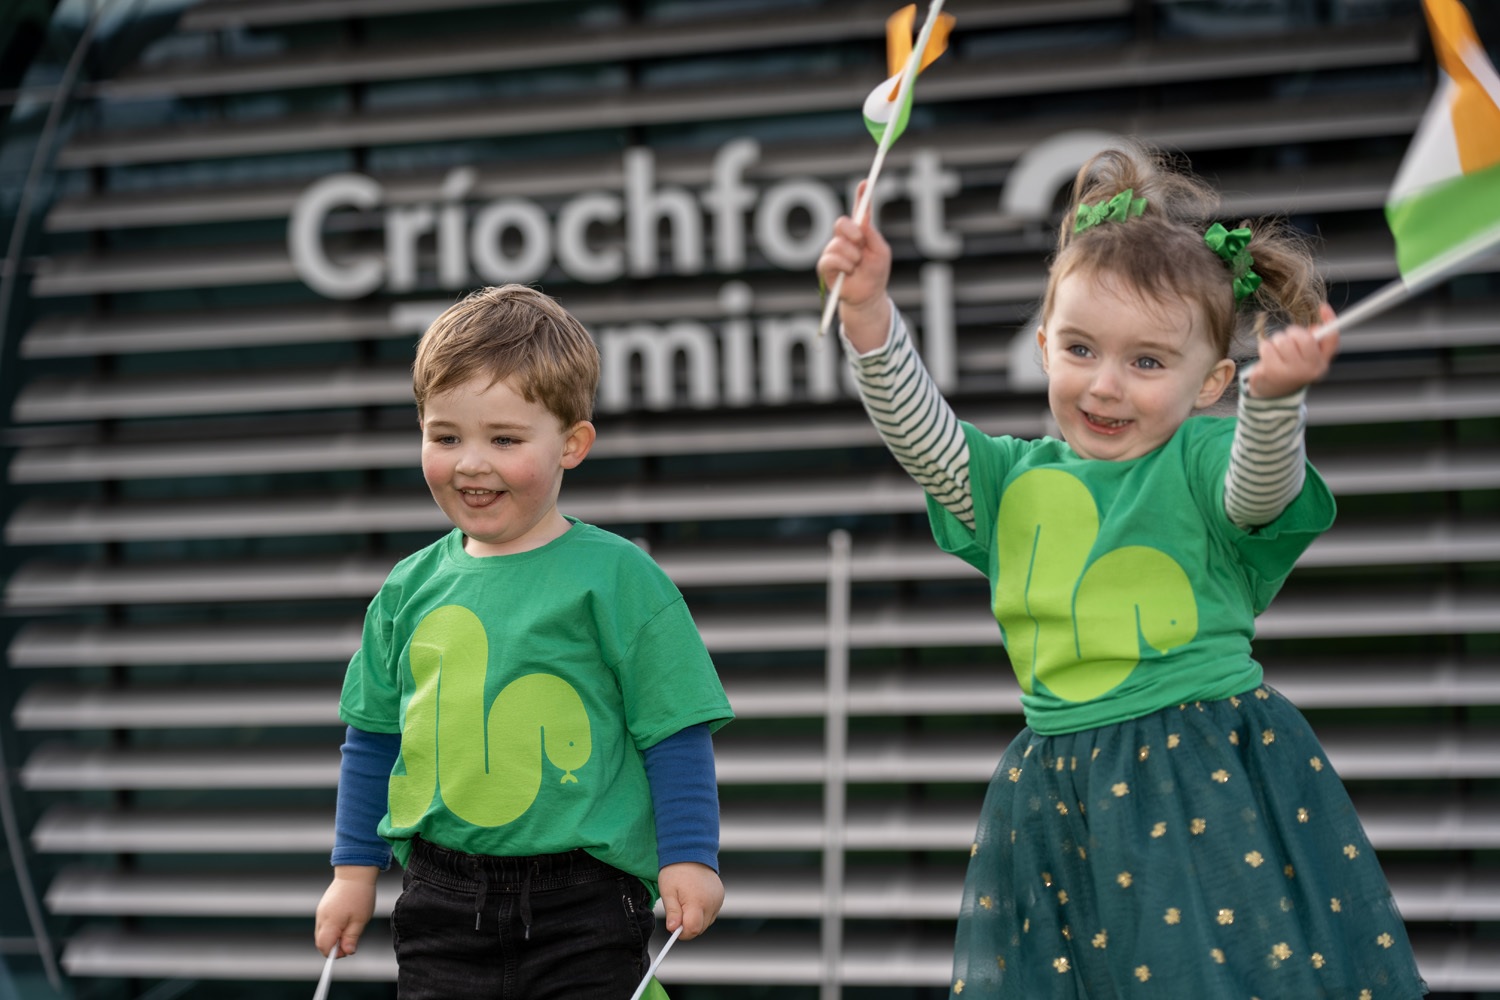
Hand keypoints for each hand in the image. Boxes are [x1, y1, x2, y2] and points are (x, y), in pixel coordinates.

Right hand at [314, 866, 378, 957]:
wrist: (354, 873)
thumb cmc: (360, 895)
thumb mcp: (360, 919)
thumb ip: (351, 937)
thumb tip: (347, 952)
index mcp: (330, 922)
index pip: (324, 947)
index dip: (334, 953)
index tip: (347, 951)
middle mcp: (321, 918)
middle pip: (321, 942)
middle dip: (333, 946)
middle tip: (350, 941)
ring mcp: (320, 912)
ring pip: (322, 934)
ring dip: (333, 937)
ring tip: (350, 928)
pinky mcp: (322, 907)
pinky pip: (323, 924)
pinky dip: (332, 929)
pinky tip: (345, 921)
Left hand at [657, 862, 722, 940]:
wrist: (690, 852)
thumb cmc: (676, 871)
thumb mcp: (668, 892)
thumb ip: (672, 912)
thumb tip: (673, 929)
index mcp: (697, 901)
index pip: (693, 929)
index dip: (682, 932)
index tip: (674, 926)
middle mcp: (711, 902)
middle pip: (700, 928)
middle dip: (688, 925)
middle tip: (678, 911)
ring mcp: (718, 900)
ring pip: (706, 923)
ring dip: (695, 919)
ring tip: (686, 902)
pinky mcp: (720, 897)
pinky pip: (711, 914)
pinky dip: (702, 912)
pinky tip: (695, 899)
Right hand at [815, 181, 892, 351]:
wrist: (868, 297)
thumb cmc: (875, 274)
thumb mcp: (881, 253)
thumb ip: (873, 236)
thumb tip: (863, 222)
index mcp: (861, 233)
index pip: (860, 211)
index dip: (862, 196)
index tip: (866, 183)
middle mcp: (845, 239)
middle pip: (841, 222)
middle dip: (852, 231)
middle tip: (860, 242)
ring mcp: (833, 251)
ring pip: (837, 244)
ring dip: (852, 256)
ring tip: (857, 266)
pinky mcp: (825, 266)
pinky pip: (829, 259)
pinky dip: (843, 265)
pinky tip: (849, 272)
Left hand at [1245, 303, 1339, 398]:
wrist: (1273, 392)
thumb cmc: (1292, 366)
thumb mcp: (1307, 356)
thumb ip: (1314, 341)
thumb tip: (1316, 328)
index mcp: (1321, 362)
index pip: (1331, 340)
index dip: (1330, 320)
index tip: (1323, 306)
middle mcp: (1309, 369)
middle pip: (1303, 337)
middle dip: (1293, 332)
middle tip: (1289, 339)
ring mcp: (1290, 372)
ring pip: (1282, 340)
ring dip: (1277, 341)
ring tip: (1278, 351)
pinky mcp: (1271, 373)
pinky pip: (1266, 346)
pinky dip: (1265, 347)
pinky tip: (1268, 357)